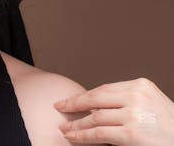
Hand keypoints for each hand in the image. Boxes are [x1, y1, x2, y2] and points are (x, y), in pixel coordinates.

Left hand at [54, 78, 173, 145]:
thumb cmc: (169, 127)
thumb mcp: (150, 104)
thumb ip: (126, 101)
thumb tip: (95, 106)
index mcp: (141, 85)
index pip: (104, 89)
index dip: (85, 95)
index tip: (71, 99)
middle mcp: (137, 96)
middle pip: (96, 98)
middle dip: (74, 104)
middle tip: (60, 107)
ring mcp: (134, 114)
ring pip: (95, 117)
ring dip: (76, 124)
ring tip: (65, 127)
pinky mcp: (132, 133)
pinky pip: (99, 133)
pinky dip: (82, 135)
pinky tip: (73, 136)